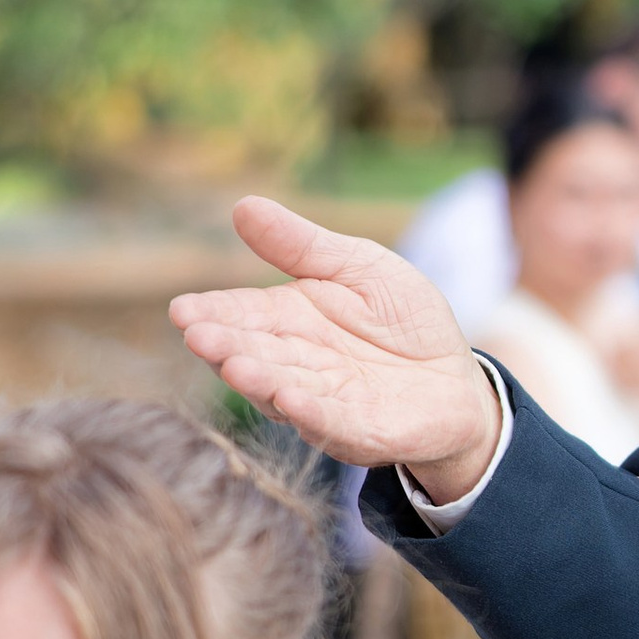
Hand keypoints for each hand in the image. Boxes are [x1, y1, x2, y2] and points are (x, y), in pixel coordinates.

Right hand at [170, 202, 501, 495]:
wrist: (456, 380)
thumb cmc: (403, 320)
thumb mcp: (358, 267)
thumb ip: (302, 246)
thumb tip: (243, 205)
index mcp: (290, 320)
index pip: (243, 314)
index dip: (212, 313)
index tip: (182, 310)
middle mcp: (296, 364)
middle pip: (255, 354)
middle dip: (226, 346)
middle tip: (197, 336)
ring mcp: (324, 402)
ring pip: (283, 391)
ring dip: (258, 380)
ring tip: (235, 364)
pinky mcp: (360, 433)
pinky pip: (331, 424)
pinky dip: (310, 413)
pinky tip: (290, 399)